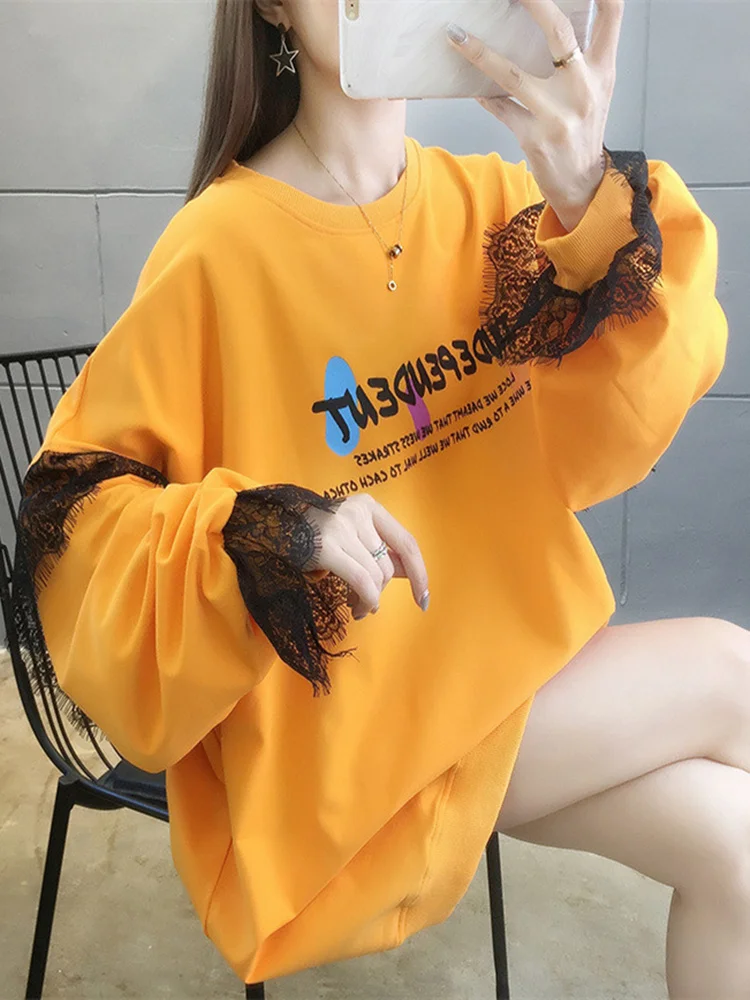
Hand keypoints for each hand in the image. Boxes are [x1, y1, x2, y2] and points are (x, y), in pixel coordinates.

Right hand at [303, 494, 429, 619]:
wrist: (267, 526)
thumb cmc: (311, 534)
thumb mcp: (350, 535)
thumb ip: (379, 550)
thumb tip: (409, 574)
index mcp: (368, 506)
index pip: (406, 542)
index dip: (419, 573)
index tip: (423, 598)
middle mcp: (357, 512)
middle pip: (387, 564)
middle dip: (381, 591)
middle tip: (366, 605)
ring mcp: (341, 527)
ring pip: (375, 575)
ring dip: (370, 600)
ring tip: (357, 607)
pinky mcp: (326, 546)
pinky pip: (361, 581)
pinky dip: (366, 600)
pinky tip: (358, 608)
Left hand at [447, 0, 623, 230]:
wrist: (582, 184)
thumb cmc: (583, 129)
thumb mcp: (596, 90)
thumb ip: (582, 55)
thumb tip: (549, 18)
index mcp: (603, 70)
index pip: (612, 13)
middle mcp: (584, 88)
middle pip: (559, 31)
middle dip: (533, 2)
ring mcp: (558, 115)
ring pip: (513, 74)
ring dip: (480, 52)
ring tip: (455, 35)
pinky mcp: (534, 138)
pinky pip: (500, 108)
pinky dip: (482, 94)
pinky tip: (467, 83)